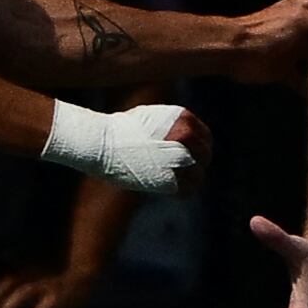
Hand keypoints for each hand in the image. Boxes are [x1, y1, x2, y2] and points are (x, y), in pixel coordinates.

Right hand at [43, 100, 208, 191]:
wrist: (101, 143)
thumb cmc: (121, 129)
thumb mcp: (152, 117)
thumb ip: (172, 126)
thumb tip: (185, 139)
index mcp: (182, 119)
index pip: (206, 137)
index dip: (201, 146)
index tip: (193, 154)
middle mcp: (185, 137)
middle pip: (205, 155)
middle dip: (197, 162)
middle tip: (183, 169)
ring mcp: (178, 159)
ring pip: (198, 174)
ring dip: (190, 178)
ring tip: (175, 178)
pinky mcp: (169, 179)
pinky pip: (187, 190)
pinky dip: (182, 190)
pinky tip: (172, 188)